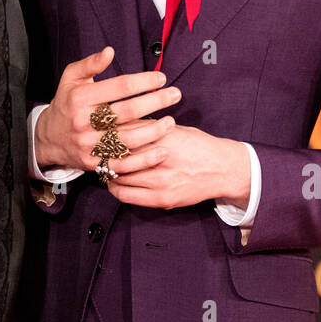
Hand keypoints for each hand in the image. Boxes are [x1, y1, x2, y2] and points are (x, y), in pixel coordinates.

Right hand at [35, 46, 177, 173]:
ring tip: (171, 122)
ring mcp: (89, 144)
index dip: (143, 81)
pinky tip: (161, 150)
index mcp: (80, 98)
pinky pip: (124, 164)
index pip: (118, 86)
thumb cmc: (66, 103)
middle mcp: (84, 121)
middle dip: (155, 102)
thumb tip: (110, 51)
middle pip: (127, 111)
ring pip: (128, 139)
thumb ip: (90, 64)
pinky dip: (144, 159)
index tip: (161, 78)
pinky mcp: (95, 163)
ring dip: (154, 131)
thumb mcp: (71, 78)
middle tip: (175, 95)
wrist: (48, 138)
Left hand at [104, 124, 250, 209]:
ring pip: (118, 176)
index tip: (99, 131)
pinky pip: (127, 196)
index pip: (124, 132)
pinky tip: (114, 182)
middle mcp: (160, 158)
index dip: (107, 133)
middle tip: (96, 150)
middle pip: (117, 155)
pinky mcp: (162, 199)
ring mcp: (160, 181)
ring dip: (107, 171)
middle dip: (103, 152)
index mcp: (163, 135)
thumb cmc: (198, 145)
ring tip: (103, 166)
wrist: (223, 169)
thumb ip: (149, 127)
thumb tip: (119, 122)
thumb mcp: (175, 129)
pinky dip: (116, 188)